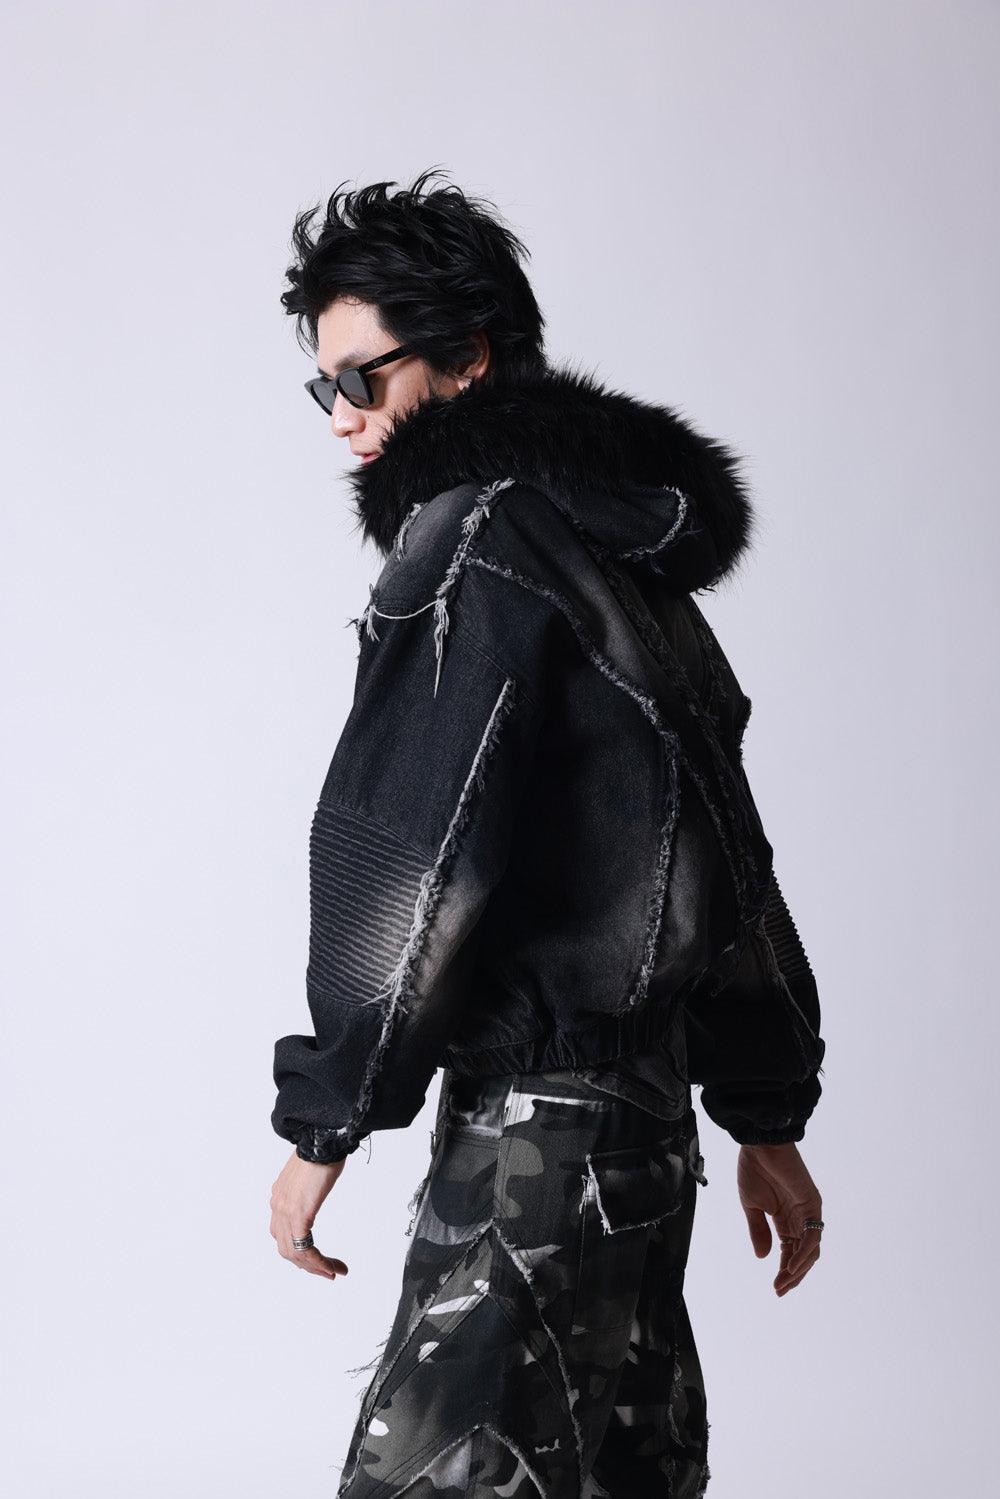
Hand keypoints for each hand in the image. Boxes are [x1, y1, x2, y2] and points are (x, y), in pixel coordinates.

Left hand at [269, 1149, 349, 1280]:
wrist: (322, 1138)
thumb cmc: (322, 1150)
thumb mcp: (310, 1175)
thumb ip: (306, 1189)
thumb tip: (314, 1191)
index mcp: (280, 1196)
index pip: (283, 1234)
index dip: (300, 1252)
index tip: (319, 1260)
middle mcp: (278, 1205)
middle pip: (285, 1249)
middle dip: (308, 1265)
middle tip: (328, 1272)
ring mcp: (285, 1210)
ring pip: (293, 1254)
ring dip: (315, 1267)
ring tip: (333, 1272)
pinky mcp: (299, 1213)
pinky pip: (304, 1248)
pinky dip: (318, 1262)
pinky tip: (331, 1267)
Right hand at [737, 1141, 822, 1296]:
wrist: (759, 1144)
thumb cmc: (754, 1169)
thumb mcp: (751, 1206)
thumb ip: (759, 1231)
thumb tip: (763, 1257)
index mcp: (785, 1219)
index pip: (790, 1251)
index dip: (785, 1271)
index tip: (776, 1288)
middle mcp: (800, 1218)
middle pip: (803, 1255)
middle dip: (793, 1275)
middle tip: (780, 1290)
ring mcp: (808, 1212)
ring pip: (811, 1249)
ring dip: (798, 1269)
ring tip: (784, 1282)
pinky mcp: (812, 1204)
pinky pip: (811, 1235)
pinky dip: (803, 1253)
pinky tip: (790, 1266)